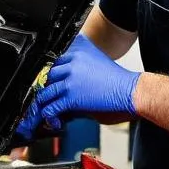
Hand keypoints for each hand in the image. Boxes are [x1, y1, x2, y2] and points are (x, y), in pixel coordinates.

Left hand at [14, 34, 139, 137]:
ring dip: (40, 105)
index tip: (40, 82)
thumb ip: (76, 64)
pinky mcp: (71, 95)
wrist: (130, 90)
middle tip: (38, 99)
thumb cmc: (115, 80)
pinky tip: (52, 119)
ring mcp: (70, 78)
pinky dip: (48, 115)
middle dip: (41, 89)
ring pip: (44, 91)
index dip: (45, 74)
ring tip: (38, 112)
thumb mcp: (95, 59)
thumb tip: (60, 78)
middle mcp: (72, 61)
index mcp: (77, 49)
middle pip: (45, 75)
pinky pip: (51, 106)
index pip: (51, 59)